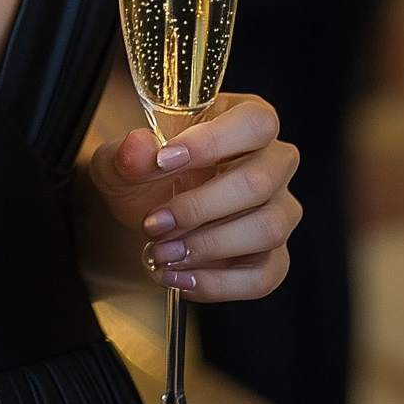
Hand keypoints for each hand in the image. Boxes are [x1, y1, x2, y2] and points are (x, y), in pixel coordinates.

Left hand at [86, 94, 299, 301]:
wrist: (142, 219)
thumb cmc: (145, 176)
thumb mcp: (124, 161)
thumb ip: (130, 154)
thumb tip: (140, 148)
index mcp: (245, 120)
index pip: (254, 122)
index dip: (213, 141)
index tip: (164, 161)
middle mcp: (274, 163)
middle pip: (260, 181)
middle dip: (200, 207)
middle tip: (154, 222)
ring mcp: (279, 211)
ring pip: (267, 229)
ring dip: (209, 245)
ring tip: (163, 252)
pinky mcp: (273, 258)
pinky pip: (263, 276)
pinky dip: (217, 282)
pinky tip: (179, 278)